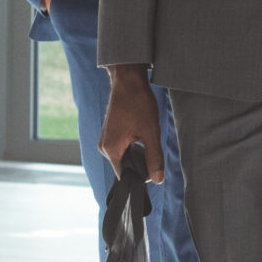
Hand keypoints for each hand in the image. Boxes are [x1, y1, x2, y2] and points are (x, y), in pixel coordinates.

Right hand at [98, 65, 165, 182]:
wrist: (128, 81)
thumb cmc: (139, 104)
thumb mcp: (151, 133)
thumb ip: (154, 158)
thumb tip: (158, 180)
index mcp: (111, 150)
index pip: (125, 176)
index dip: (141, 176)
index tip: (154, 168)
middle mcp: (104, 147)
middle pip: (125, 167)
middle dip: (141, 163)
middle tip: (154, 149)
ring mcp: (105, 139)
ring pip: (125, 156)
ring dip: (139, 153)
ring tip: (148, 139)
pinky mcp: (110, 133)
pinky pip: (123, 147)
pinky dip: (134, 146)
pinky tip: (143, 135)